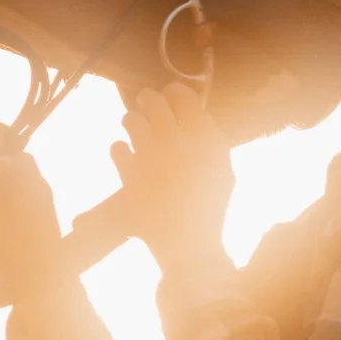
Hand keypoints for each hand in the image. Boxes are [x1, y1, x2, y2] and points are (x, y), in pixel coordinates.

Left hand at [111, 80, 234, 274]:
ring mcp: (151, 159)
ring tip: (133, 125)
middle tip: (146, 102)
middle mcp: (178, 144)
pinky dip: (119, 149)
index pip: (185, 98)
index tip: (171, 94)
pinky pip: (116, 148)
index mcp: (205, 141)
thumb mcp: (224, 174)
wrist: (189, 247)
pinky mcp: (130, 177)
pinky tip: (125, 154)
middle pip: (154, 103)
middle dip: (148, 100)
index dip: (175, 92)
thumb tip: (200, 118)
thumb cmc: (210, 211)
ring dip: (132, 120)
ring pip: (132, 120)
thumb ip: (213, 144)